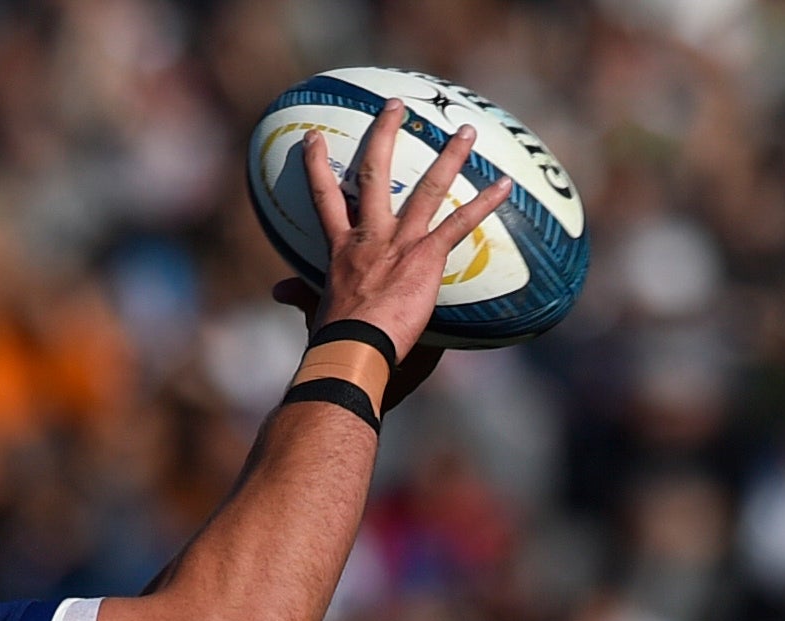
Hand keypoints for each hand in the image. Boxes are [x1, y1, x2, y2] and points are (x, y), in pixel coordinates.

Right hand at [294, 96, 514, 387]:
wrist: (353, 351)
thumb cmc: (334, 343)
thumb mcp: (314, 312)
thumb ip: (300, 297)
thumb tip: (279, 291)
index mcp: (341, 249)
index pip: (325, 198)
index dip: (316, 166)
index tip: (313, 137)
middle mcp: (369, 236)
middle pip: (374, 173)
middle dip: (384, 134)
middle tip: (396, 105)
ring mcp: (398, 243)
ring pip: (426, 188)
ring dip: (449, 157)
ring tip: (467, 130)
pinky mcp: (424, 257)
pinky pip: (458, 223)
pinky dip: (483, 204)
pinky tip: (505, 185)